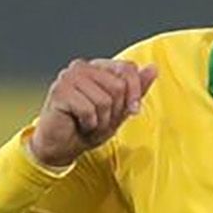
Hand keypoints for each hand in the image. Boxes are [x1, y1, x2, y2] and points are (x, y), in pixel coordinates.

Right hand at [27, 58, 158, 168]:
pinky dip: (89, 124)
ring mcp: (68, 77)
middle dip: (115, 111)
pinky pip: (89, 109)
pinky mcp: (59, 91)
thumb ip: (136, 89)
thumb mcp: (120, 110)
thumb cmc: (89, 126)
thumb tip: (153, 68)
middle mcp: (82, 66)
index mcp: (98, 67)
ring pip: (104, 100)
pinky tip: (80, 124)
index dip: (135, 93)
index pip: (128, 68)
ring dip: (102, 120)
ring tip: (90, 124)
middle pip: (118, 86)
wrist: (61, 146)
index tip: (133, 111)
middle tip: (102, 120)